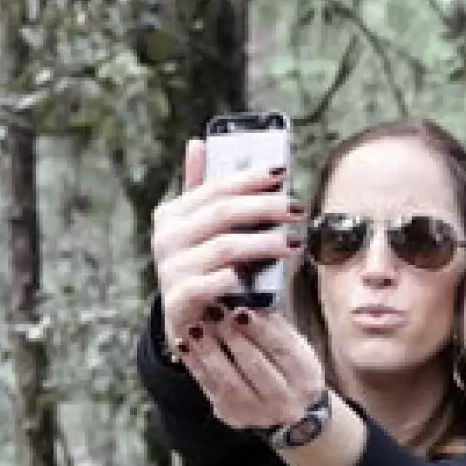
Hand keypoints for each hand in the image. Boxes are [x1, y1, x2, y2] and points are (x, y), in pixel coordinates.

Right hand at [151, 137, 303, 363]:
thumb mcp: (198, 230)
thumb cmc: (201, 269)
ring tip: (294, 243)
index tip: (282, 172)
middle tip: (297, 209)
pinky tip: (252, 275)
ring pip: (224, 247)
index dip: (250, 178)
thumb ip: (201, 192)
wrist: (185, 322)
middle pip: (223, 213)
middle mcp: (167, 238)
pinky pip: (208, 284)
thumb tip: (198, 143)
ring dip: (263, 244)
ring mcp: (171, 269)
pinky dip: (230, 278)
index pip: (216, 187)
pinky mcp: (178, 300)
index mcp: (173, 214)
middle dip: (265, 208)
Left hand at [183, 306, 329, 433]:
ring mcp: (257, 413)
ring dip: (210, 352)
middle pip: (256, 368)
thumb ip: (274, 325)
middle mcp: (285, 402)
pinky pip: (211, 389)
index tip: (241, 308)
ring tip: (196, 327)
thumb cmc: (289, 366)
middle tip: (216, 313)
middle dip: (233, 338)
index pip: (282, 351)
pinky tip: (185, 344)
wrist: (288, 408)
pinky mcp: (232, 415)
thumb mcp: (294, 345)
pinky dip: (195, 365)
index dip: (260, 329)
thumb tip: (250, 300)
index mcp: (305, 378)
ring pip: (229, 382)